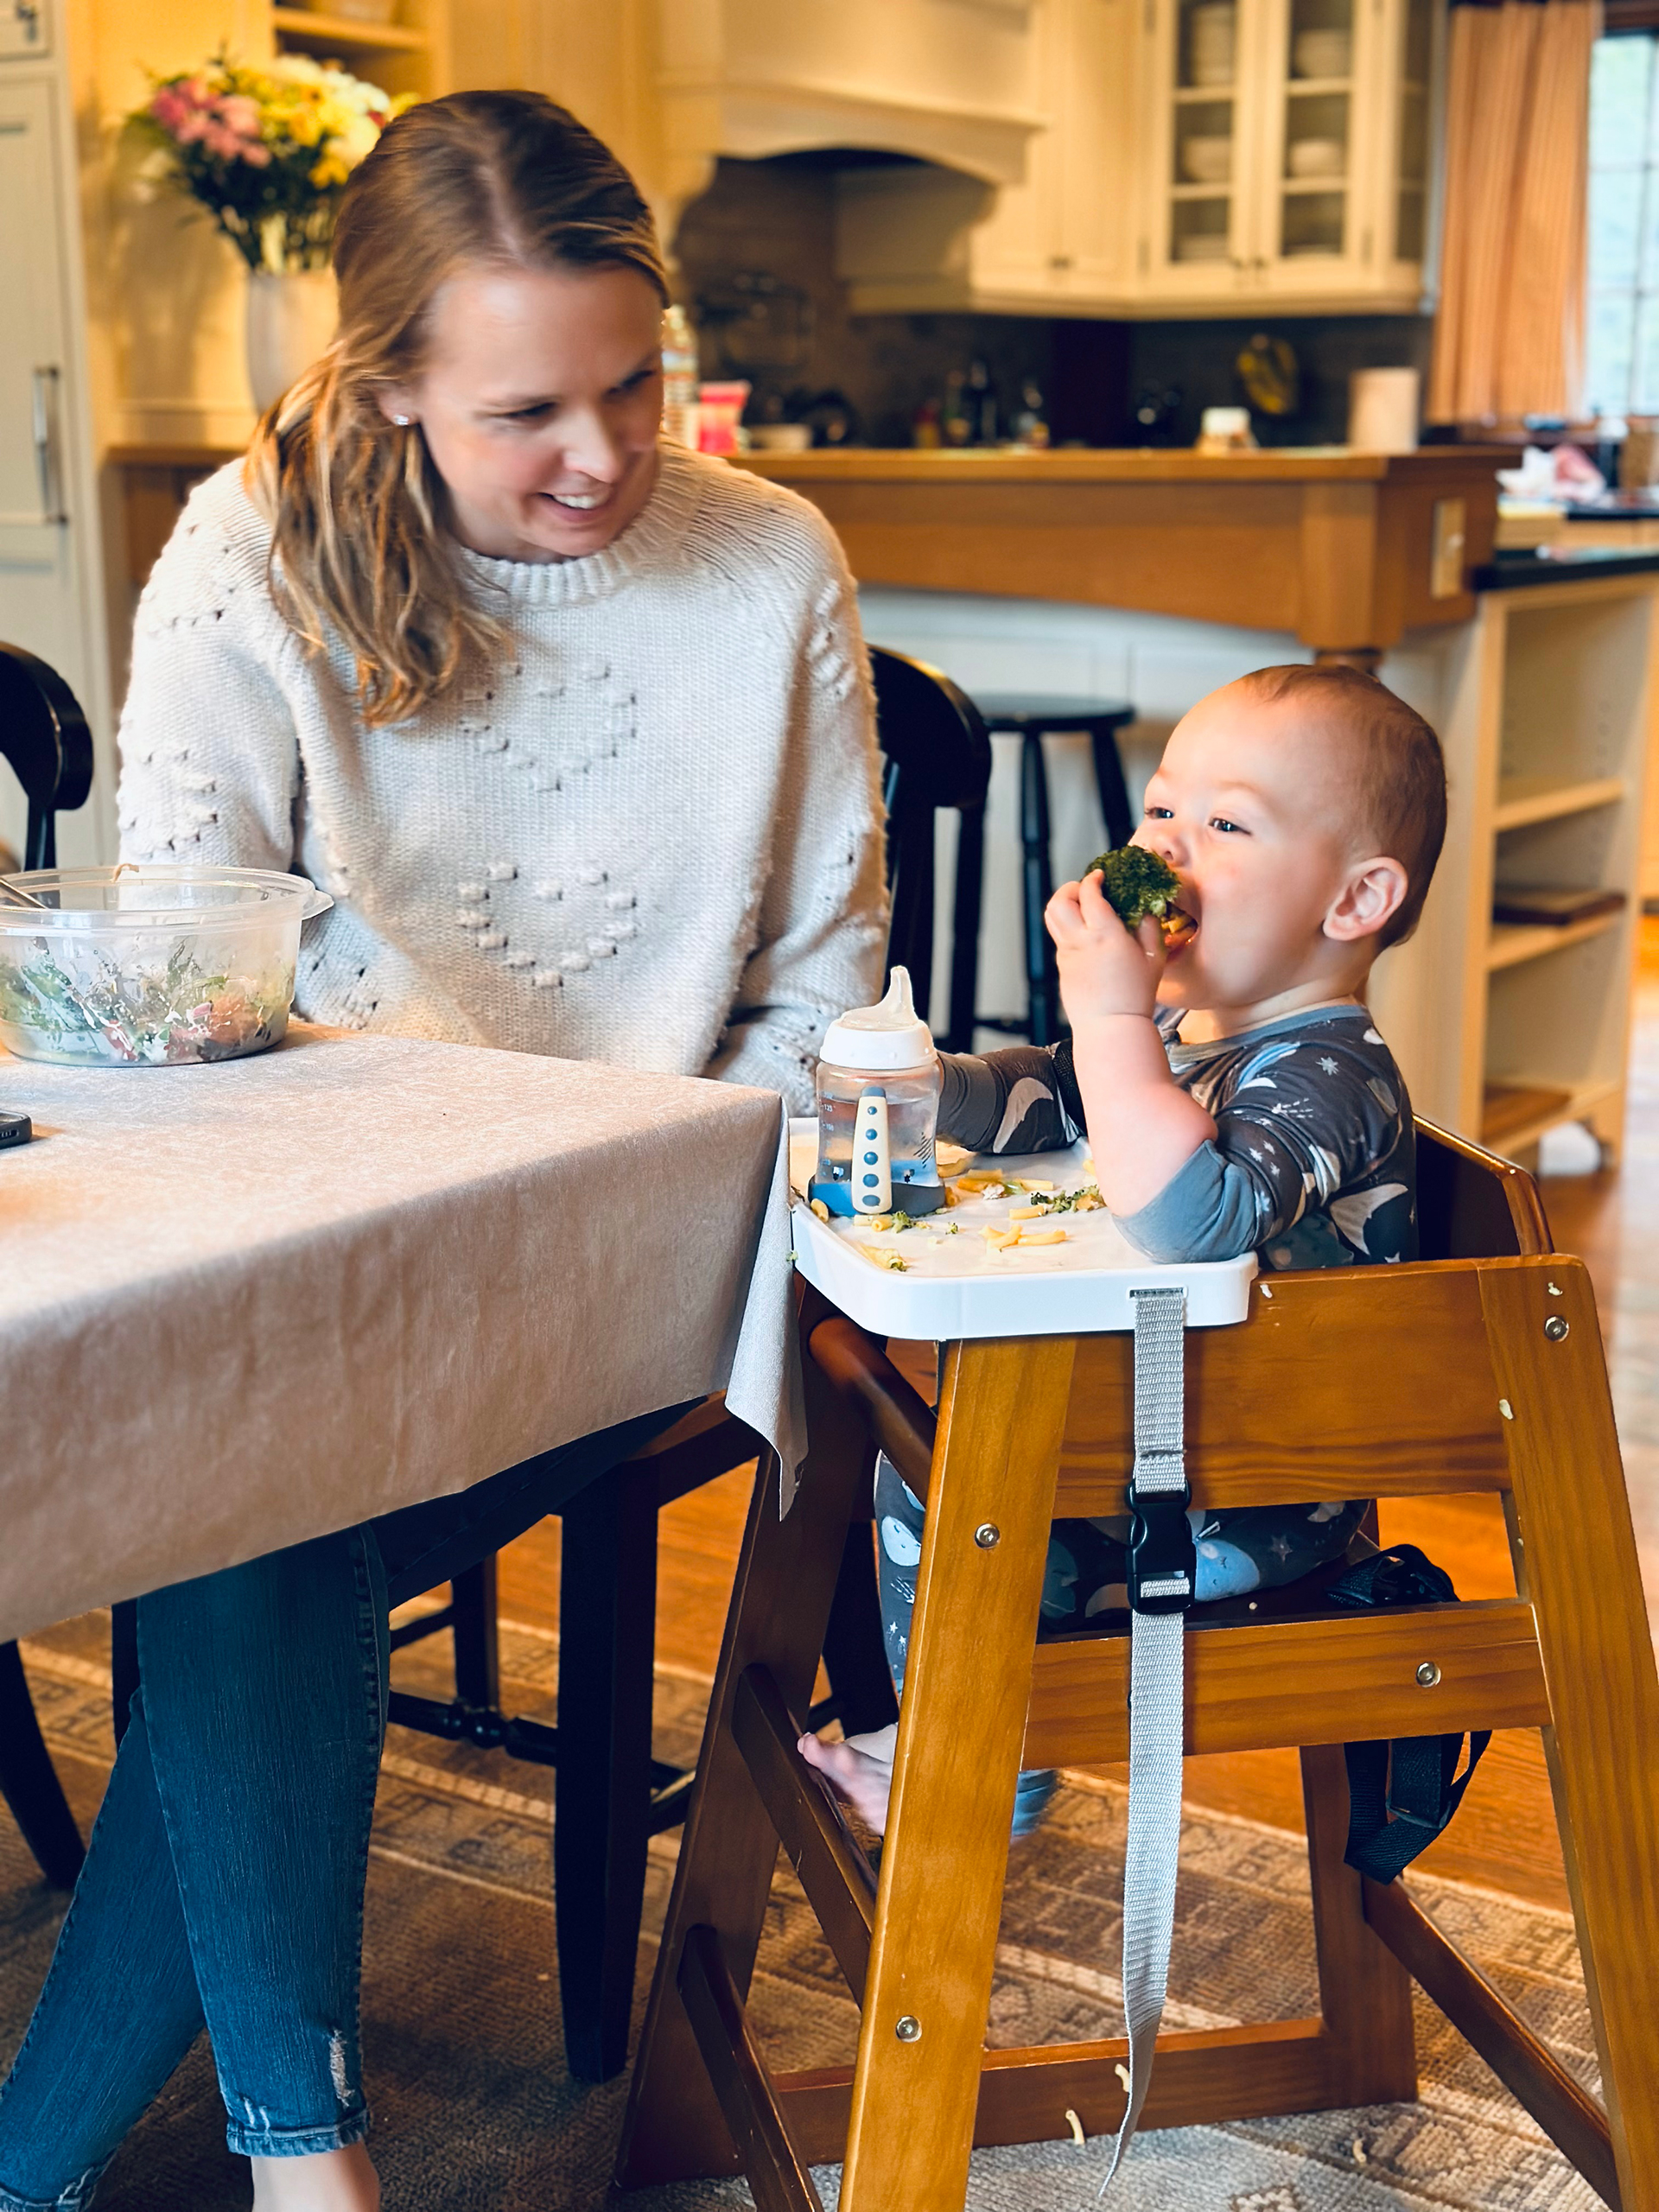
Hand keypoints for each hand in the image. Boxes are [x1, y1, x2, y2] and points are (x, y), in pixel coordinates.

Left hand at [1045, 870, 1165, 1026]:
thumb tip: (1146, 907)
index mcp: (1105, 934)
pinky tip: (1086, 935)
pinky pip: (1059, 938)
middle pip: (1059, 900)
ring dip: (1064, 905)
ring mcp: (1066, 954)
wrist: (1111, 1026)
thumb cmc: (1135, 996)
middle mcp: (1080, 941)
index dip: (1093, 879)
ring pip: (1052, 917)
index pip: (1089, 893)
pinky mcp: (1061, 967)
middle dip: (1070, 887)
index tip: (1100, 876)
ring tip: (1081, 907)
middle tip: (1085, 888)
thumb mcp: (1154, 957)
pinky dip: (1069, 927)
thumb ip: (1150, 926)